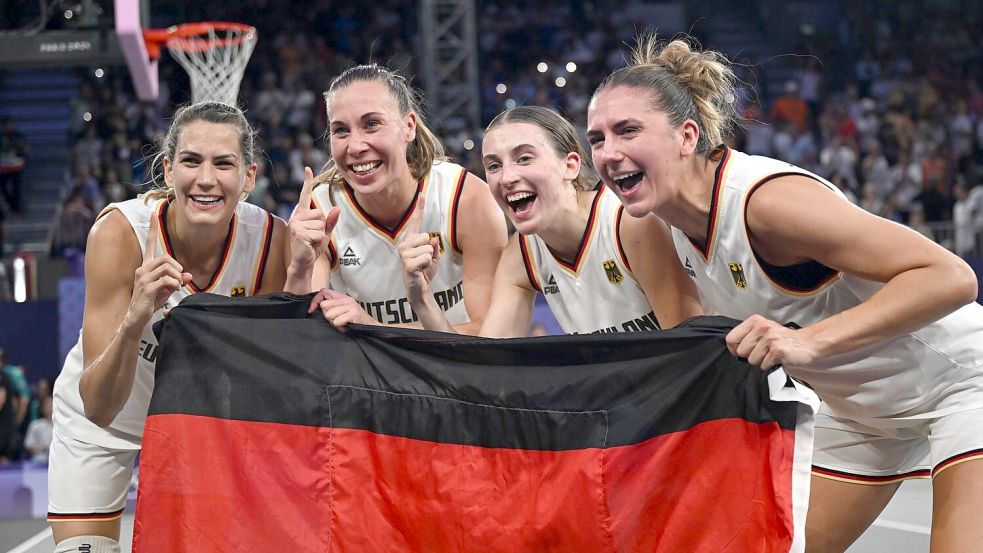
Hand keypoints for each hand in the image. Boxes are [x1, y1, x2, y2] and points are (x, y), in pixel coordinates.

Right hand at [127, 212, 191, 326]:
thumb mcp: (166, 289)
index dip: (152, 229)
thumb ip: (176, 280)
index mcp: (146, 266)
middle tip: (180, 279)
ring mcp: (143, 277)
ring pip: (167, 267)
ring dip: (177, 276)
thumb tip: (188, 275)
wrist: (136, 317)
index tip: (153, 213)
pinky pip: (167, 279)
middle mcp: (143, 269)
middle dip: (177, 267)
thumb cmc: (150, 302)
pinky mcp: (146, 287)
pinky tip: (174, 290)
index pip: (149, 244)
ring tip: (176, 286)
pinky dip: (175, 284)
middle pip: (166, 257)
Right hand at [289, 167, 339, 271]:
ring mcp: (296, 224)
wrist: (304, 262)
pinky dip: (318, 241)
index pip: (305, 195)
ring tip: (311, 241)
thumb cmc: (313, 247)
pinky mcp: (298, 232)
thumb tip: (337, 208)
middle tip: (313, 237)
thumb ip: (330, 221)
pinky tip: (310, 245)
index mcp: (303, 214)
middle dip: (322, 227)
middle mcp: (297, 216)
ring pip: (320, 223)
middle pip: (320, 213)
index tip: (308, 169)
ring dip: (320, 235)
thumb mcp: (325, 232)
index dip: (307, 182)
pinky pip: (318, 233)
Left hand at [308, 288, 376, 330]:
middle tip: (337, 319)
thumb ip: (331, 306)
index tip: (311, 310)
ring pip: (329, 315)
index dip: (315, 301)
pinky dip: (340, 327)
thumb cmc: (355, 321)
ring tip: (343, 323)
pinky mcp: (353, 313)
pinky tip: (347, 326)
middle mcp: (346, 299)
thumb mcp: (343, 310)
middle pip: (324, 305)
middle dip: (327, 315)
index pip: (323, 291)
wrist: (372, 328)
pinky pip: (337, 321)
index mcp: (342, 297)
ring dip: (334, 322)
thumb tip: (316, 307)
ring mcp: (350, 305)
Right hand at [397, 194, 440, 300]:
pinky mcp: (407, 264)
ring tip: (422, 266)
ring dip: (429, 259)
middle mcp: (404, 245)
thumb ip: (434, 246)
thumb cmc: (424, 272)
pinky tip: (421, 271)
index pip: (416, 222)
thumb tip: (433, 239)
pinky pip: (426, 258)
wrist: (419, 289)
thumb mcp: (433, 257)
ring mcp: (404, 254)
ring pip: (428, 248)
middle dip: (430, 250)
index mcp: (411, 241)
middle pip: (426, 236)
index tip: (422, 194)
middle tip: (424, 261)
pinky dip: (428, 265)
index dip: (419, 208)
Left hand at [725, 314, 818, 369]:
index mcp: (755, 321)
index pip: (731, 339)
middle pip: (741, 352)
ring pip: (752, 360)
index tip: (742, 353)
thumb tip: (733, 350)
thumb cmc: (781, 339)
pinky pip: (763, 365)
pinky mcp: (777, 350)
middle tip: (763, 352)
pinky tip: (777, 359)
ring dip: (761, 361)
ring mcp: (770, 338)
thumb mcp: (762, 330)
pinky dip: (769, 366)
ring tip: (771, 355)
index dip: (734, 349)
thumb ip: (747, 336)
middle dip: (750, 356)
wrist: (806, 343)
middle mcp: (762, 327)